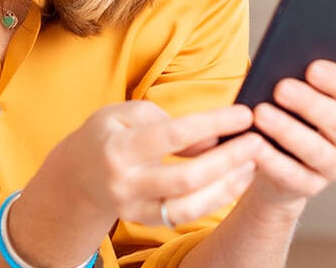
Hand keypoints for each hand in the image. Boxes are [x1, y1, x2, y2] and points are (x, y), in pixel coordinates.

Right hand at [30, 101, 262, 228]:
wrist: (77, 176)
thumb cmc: (109, 134)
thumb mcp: (128, 113)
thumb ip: (168, 122)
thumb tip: (213, 137)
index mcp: (119, 148)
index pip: (173, 135)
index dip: (213, 124)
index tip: (245, 114)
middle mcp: (125, 183)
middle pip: (185, 179)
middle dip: (227, 160)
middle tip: (258, 140)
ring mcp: (134, 208)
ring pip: (188, 207)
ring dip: (227, 187)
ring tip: (254, 163)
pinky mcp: (146, 221)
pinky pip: (186, 216)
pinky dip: (216, 198)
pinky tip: (238, 179)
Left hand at [247, 60, 335, 209]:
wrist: (278, 162)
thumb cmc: (291, 114)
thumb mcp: (299, 95)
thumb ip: (298, 79)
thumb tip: (280, 65)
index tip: (312, 68)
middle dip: (310, 103)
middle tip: (281, 87)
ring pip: (317, 150)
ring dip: (288, 131)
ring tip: (261, 113)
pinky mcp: (311, 187)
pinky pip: (293, 174)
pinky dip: (273, 160)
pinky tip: (255, 145)